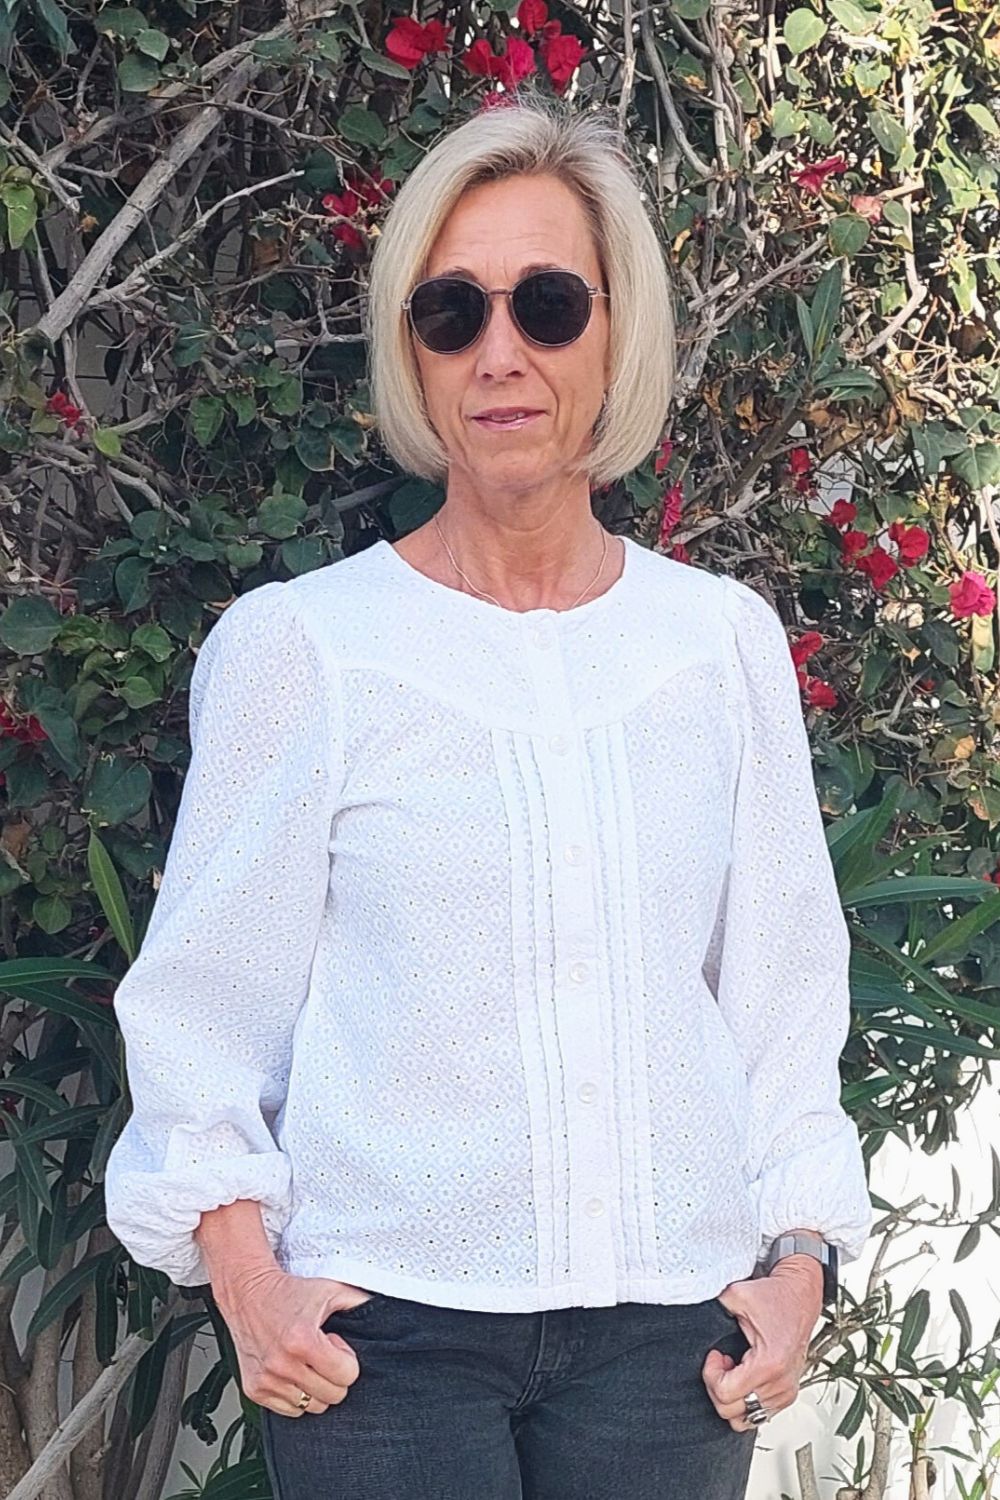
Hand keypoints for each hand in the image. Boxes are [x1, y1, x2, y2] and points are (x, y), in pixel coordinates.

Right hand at [214, 1264, 372, 1416]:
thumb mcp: (330, 1289)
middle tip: (322, 1353)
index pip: (347, 1376)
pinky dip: (296, 1395)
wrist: (247, 1292)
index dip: (346, 1359)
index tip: (334, 1344)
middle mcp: (282, 1364)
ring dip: (315, 1386)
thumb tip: (387, 1311)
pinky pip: (290, 1410)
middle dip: (334, 1376)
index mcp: (303, 1340)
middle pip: (332, 1397)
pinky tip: (293, 1371)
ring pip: (312, 1407)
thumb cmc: (288, 1291)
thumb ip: (360, 1302)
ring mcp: (267, 1379)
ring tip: (306, 1361)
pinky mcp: (254, 1389)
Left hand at [701, 1255, 823, 1431]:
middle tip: (722, 1362)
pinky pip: (758, 1415)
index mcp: (769, 1364)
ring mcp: (785, 1392)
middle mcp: (780, 1384)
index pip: (726, 1394)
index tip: (715, 1355)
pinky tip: (744, 1376)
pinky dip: (745, 1400)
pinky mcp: (787, 1394)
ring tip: (733, 1371)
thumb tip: (694, 1315)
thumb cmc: (775, 1296)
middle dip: (717, 1386)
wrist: (800, 1295)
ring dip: (732, 1397)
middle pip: (731, 1412)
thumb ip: (713, 1307)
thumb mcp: (738, 1295)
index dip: (711, 1374)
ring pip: (745, 1419)